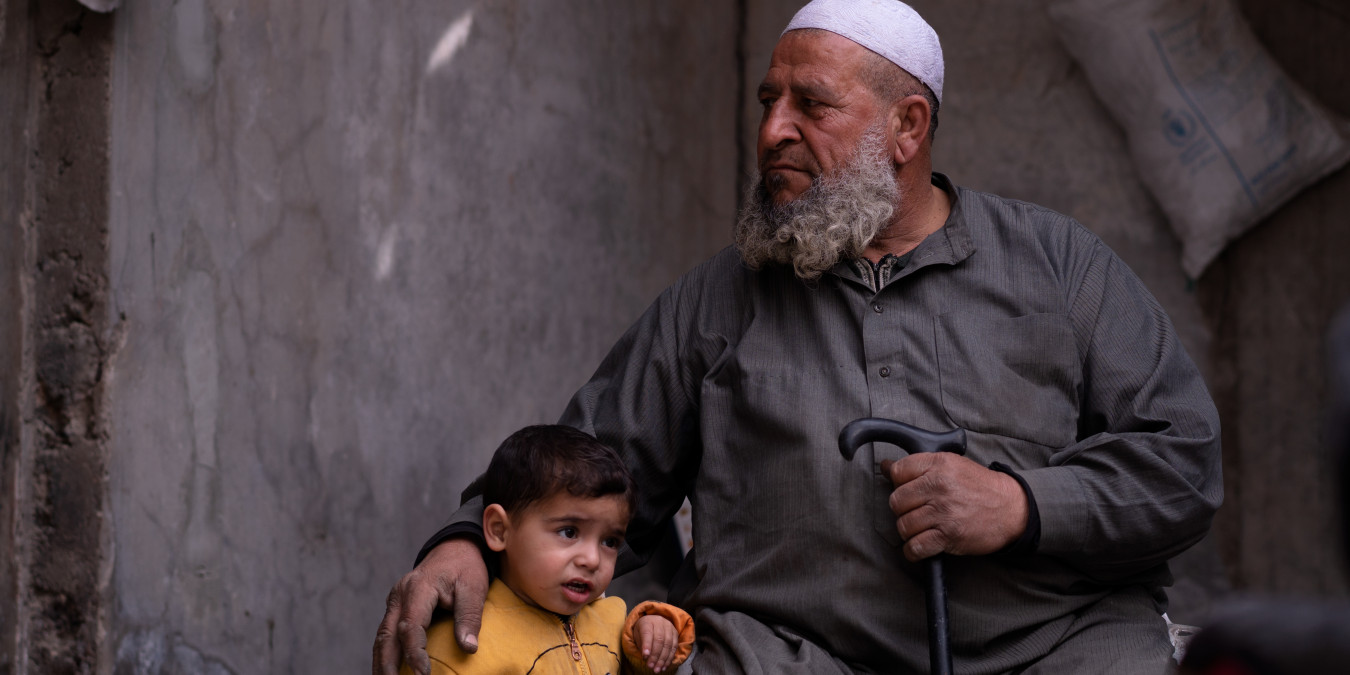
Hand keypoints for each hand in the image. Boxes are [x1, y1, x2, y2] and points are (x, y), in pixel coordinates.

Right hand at [373, 537, 487, 674]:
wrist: (454, 548)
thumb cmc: (466, 567)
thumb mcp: (474, 587)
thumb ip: (469, 616)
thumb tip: (469, 649)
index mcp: (418, 588)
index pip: (411, 627)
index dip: (415, 654)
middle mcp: (400, 595)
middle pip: (386, 634)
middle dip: (387, 664)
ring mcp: (395, 600)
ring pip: (382, 635)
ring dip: (382, 661)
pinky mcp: (397, 606)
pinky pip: (387, 631)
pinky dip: (386, 652)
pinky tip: (390, 669)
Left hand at [633, 614, 679, 672]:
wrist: (652, 623)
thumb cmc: (643, 631)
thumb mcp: (637, 635)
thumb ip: (642, 645)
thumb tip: (646, 657)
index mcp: (647, 622)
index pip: (647, 633)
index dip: (647, 645)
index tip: (645, 657)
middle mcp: (659, 622)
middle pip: (659, 640)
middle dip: (655, 655)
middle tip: (651, 666)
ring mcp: (669, 627)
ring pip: (668, 644)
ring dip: (663, 659)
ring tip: (657, 669)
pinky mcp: (675, 633)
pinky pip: (674, 647)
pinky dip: (669, 658)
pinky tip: (664, 666)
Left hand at [881, 453, 1027, 561]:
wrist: (1011, 509)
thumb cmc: (980, 487)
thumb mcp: (952, 464)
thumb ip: (920, 465)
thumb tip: (885, 466)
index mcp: (939, 464)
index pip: (898, 472)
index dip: (899, 483)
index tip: (909, 490)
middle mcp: (939, 487)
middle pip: (896, 501)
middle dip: (903, 509)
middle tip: (917, 511)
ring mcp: (943, 512)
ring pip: (903, 525)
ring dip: (909, 531)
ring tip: (922, 527)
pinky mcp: (948, 536)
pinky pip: (915, 547)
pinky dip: (913, 551)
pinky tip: (920, 546)